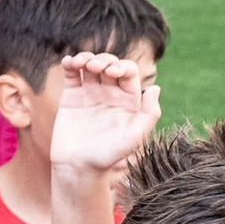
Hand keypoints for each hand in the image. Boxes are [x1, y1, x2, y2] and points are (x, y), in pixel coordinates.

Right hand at [50, 52, 160, 177]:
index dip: (122, 66)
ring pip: (90, 65)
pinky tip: (69, 62)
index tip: (112, 71)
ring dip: (87, 58)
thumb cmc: (110, 155)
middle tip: (96, 67)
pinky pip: (72, 74)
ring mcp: (90, 93)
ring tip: (81, 63)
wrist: (79, 166)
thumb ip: (149, 114)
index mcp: (128, 100)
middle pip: (109, 64)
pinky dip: (70, 64)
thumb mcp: (135, 137)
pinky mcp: (71, 96)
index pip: (128, 72)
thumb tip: (155, 88)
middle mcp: (110, 94)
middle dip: (104, 60)